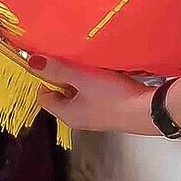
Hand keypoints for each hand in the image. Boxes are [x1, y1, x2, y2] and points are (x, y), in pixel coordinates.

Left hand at [34, 61, 158, 135]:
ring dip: (85, 83)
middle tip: (78, 66)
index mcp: (66, 114)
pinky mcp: (113, 115)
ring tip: (95, 71)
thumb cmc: (113, 96)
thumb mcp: (81, 77)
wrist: (148, 111)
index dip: (47, 80)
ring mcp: (97, 119)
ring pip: (81, 97)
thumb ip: (56, 69)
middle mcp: (79, 120)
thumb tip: (32, 61)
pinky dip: (99, 88)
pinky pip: (97, 99)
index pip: (44, 97)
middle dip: (68, 80)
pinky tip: (110, 80)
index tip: (57, 66)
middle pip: (63, 97)